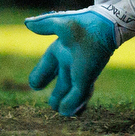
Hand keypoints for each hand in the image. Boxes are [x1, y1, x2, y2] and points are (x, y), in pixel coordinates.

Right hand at [23, 0, 134, 116]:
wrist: (107, 26)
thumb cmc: (84, 25)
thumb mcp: (62, 25)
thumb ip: (45, 25)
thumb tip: (27, 23)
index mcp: (58, 50)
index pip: (46, 66)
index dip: (40, 76)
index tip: (35, 84)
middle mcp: (69, 61)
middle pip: (60, 82)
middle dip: (56, 94)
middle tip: (52, 105)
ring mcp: (80, 70)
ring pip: (71, 89)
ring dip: (67, 101)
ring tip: (62, 112)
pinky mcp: (90, 77)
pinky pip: (81, 94)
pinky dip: (77, 103)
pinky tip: (77, 111)